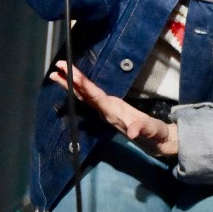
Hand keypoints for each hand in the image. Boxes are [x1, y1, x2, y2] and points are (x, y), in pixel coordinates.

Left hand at [50, 60, 178, 156]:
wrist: (155, 143)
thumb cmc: (155, 134)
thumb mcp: (153, 131)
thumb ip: (144, 129)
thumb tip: (132, 132)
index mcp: (114, 113)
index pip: (96, 97)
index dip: (84, 86)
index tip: (72, 75)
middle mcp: (106, 112)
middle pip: (84, 96)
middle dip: (71, 82)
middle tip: (57, 68)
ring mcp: (105, 112)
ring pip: (84, 97)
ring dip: (71, 85)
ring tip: (57, 74)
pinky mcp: (107, 110)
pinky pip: (90, 98)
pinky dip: (80, 89)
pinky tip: (73, 84)